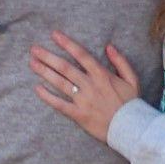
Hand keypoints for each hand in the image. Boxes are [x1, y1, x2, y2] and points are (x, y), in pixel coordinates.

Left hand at [30, 29, 144, 139]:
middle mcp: (90, 85)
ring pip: (60, 83)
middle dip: (48, 57)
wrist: (131, 129)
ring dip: (45, 72)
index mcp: (102, 75)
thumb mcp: (132, 79)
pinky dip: (48, 97)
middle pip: (65, 67)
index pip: (81, 55)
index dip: (67, 44)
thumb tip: (109, 46)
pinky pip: (60, 104)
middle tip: (34, 49)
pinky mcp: (79, 115)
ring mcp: (83, 100)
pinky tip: (37, 89)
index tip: (54, 35)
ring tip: (32, 63)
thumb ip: (121, 61)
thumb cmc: (131, 104)